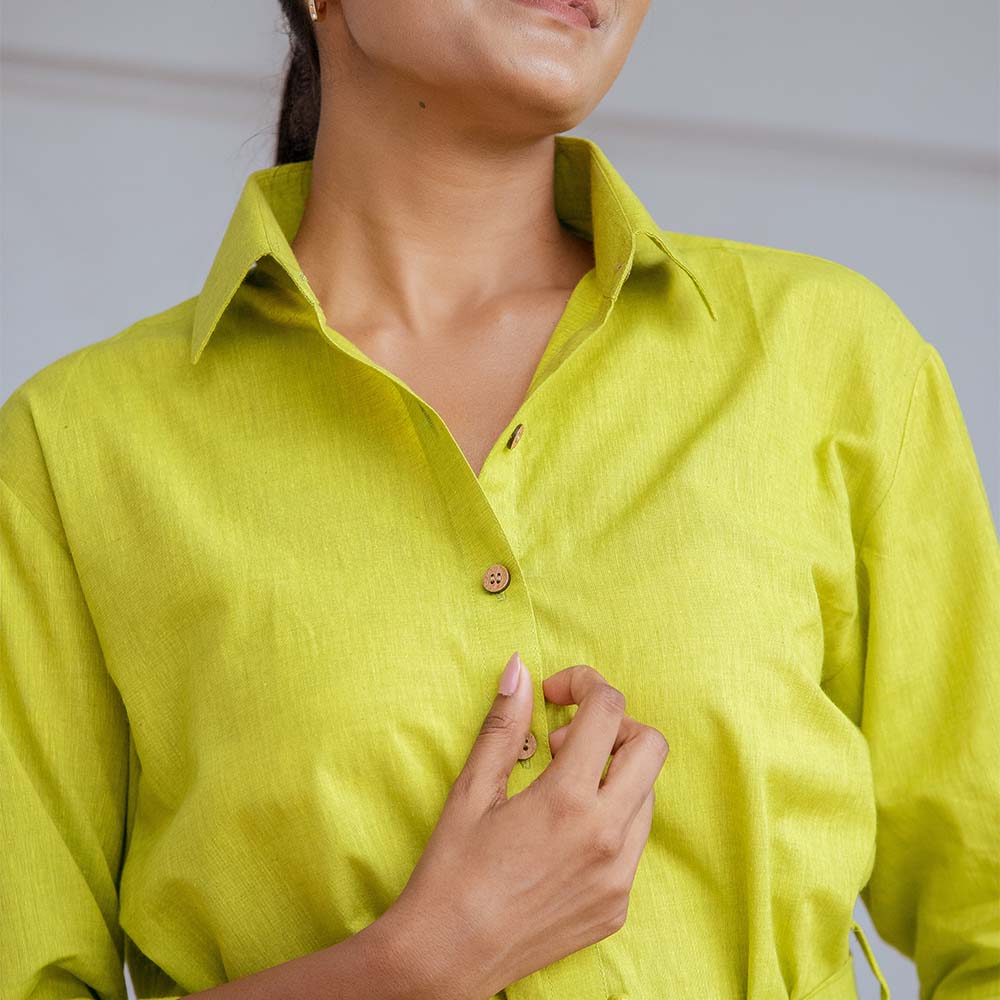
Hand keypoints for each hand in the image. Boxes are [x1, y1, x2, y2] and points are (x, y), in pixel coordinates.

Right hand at [388, 654, 668, 998]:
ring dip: (615, 774)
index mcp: (567, 800)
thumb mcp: (471, 790)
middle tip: (569, 739)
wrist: (447, 957)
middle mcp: (606, 837)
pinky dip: (610, 820)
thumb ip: (504, 724)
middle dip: (615, 726)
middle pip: (651, 746)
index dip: (584, 685)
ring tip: (562, 787)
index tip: (555, 695)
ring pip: (648, 795)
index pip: (608, 710)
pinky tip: (564, 833)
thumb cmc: (451, 871)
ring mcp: (618, 877)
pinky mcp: (617, 906)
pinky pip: (634, 843)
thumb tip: (520, 669)